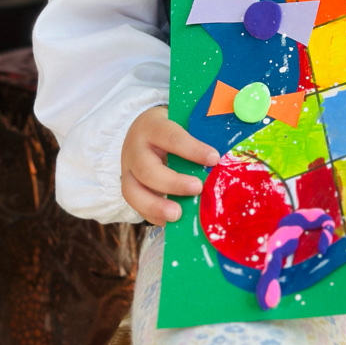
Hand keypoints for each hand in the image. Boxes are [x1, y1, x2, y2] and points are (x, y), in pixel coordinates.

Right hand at [121, 106, 219, 224]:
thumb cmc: (168, 127)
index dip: (192, 149)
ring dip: (156, 206)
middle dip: (173, 183)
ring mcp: (127, 171)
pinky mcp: (127, 188)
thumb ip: (196, 135)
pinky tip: (171, 222)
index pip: (171, 137)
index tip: (214, 159)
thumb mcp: (179, 122)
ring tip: (178, 215)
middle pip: (147, 169)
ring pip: (133, 192)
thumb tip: (218, 158)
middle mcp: (135, 149)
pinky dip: (153, 216)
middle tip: (197, 188)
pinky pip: (136, 206)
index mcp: (152, 126)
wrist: (141, 131)